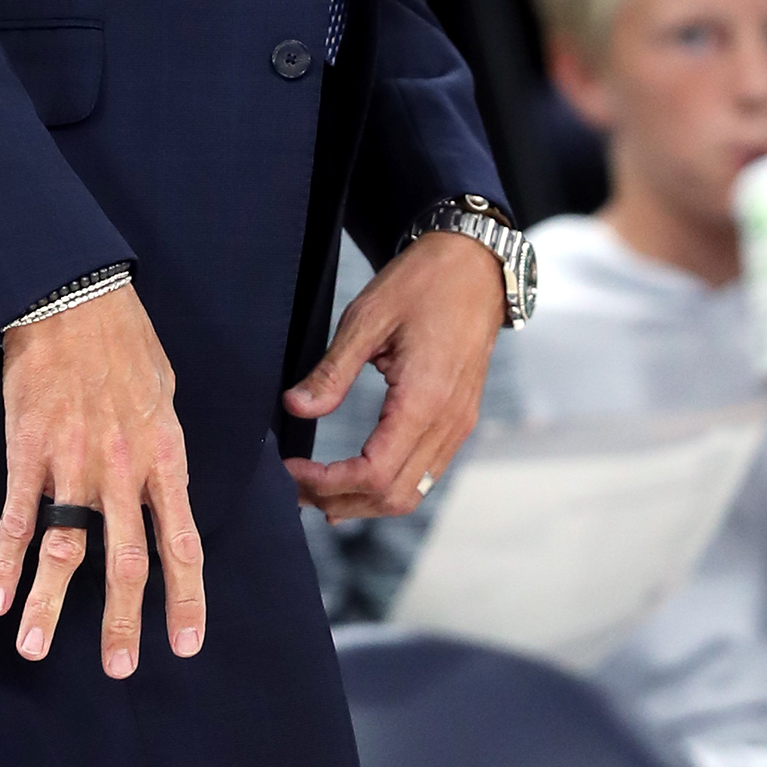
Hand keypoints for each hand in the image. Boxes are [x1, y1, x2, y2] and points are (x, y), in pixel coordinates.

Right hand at [0, 284, 203, 680]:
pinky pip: (16, 517)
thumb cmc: (122, 337)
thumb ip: (161, 445)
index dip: (185, 597)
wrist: (70, 292)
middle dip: (121, 621)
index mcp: (164, 454)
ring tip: (35, 650)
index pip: (182, 540)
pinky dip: (5, 562)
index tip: (184, 644)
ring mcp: (72, 462)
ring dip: (49, 605)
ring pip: (65, 549)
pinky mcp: (28, 450)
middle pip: (126, 561)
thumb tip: (161, 481)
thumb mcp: (163, 389)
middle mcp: (122, 468)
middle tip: (119, 668)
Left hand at [282, 232, 502, 519]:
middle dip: (340, 500)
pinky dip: (388, 487)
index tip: (291, 471)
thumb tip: (296, 407)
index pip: (373, 474)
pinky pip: (425, 472)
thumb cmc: (424, 282)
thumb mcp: (368, 317)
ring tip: (318, 492)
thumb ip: (332, 370)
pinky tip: (359, 479)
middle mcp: (448, 423)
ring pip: (411, 492)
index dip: (328, 482)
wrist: (475, 265)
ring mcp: (458, 425)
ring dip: (363, 501)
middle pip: (393, 497)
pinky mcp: (459, 419)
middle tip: (295, 488)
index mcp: (424, 399)